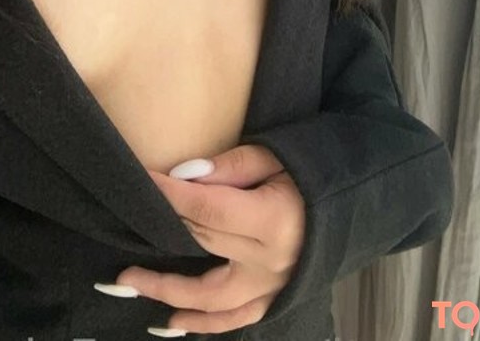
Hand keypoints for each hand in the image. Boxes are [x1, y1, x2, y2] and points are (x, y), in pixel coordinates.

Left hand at [113, 144, 305, 334]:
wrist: (354, 204)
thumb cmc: (313, 173)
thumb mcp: (277, 156)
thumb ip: (230, 167)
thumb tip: (184, 175)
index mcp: (273, 222)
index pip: (207, 209)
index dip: (169, 195)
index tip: (139, 179)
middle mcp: (270, 262)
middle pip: (202, 242)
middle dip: (162, 226)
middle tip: (124, 216)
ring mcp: (272, 288)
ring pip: (210, 297)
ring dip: (167, 290)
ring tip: (128, 281)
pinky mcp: (274, 300)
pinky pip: (234, 319)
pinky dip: (203, 323)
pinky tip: (171, 323)